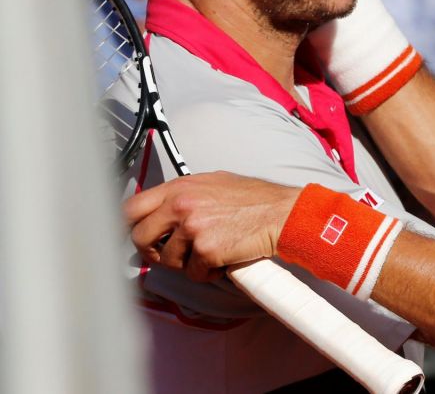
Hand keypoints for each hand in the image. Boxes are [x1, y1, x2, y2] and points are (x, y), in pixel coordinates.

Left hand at [124, 172, 299, 282]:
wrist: (281, 213)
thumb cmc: (254, 199)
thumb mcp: (214, 183)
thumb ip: (184, 195)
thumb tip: (161, 211)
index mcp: (180, 187)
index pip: (132, 207)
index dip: (129, 226)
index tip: (138, 236)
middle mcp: (181, 205)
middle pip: (140, 238)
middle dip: (153, 252)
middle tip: (169, 254)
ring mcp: (192, 228)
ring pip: (168, 261)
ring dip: (187, 264)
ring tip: (210, 253)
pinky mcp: (206, 251)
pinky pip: (194, 274)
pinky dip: (208, 273)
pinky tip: (224, 259)